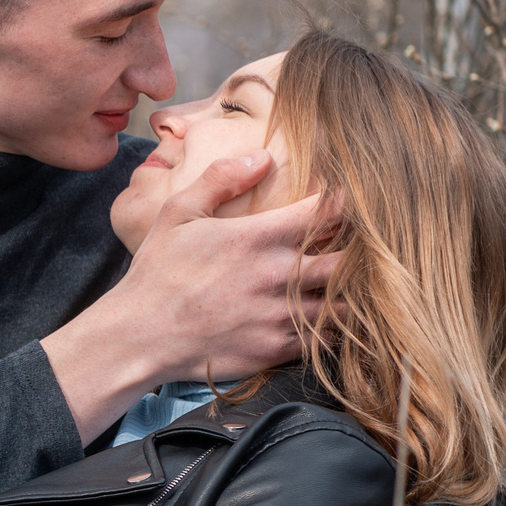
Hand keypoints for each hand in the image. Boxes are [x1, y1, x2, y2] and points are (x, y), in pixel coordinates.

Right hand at [42, 153, 339, 443]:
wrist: (138, 337)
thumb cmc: (157, 273)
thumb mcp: (178, 213)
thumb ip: (221, 178)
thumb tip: (262, 156)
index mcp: (258, 237)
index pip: (327, 211)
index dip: (348, 203)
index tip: (352, 201)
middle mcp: (276, 276)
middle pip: (350, 260)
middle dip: (364, 250)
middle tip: (368, 245)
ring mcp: (278, 316)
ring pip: (344, 303)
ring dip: (353, 292)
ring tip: (358, 284)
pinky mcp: (274, 349)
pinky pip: (323, 339)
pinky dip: (333, 327)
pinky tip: (331, 316)